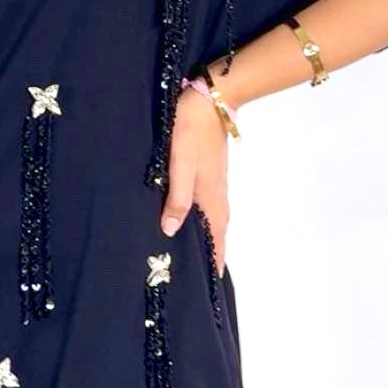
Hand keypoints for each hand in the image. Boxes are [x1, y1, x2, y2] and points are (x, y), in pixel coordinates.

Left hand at [160, 84, 229, 274]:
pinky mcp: (210, 175)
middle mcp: (217, 196)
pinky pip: (208, 208)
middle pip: (216, 235)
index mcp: (211, 199)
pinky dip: (202, 223)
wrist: (210, 99)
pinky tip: (189, 224)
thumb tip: (170, 232)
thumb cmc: (191, 131)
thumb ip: (176, 197)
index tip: (208, 289)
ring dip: (206, 241)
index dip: (213, 264)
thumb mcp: (179, 164)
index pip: (216, 241)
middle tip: (195, 281)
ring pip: (212, 222)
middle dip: (209, 257)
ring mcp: (215, 185)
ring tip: (192, 259)